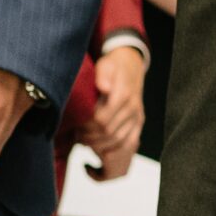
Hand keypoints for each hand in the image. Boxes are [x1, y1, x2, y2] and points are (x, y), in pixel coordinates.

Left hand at [83, 45, 145, 162]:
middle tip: (77, 135)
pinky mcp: (139, 123)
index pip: (102, 119)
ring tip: (85, 141)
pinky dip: (115, 150)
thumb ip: (103, 75)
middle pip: (109, 132)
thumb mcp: (105, 64)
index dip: (86, 126)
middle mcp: (133, 108)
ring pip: (118, 141)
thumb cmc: (113, 66)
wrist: (131, 65)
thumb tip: (104, 88)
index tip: (76, 126)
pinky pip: (130, 143)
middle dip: (90, 137)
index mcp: (124, 94)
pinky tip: (102, 151)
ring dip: (100, 145)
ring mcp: (137, 117)